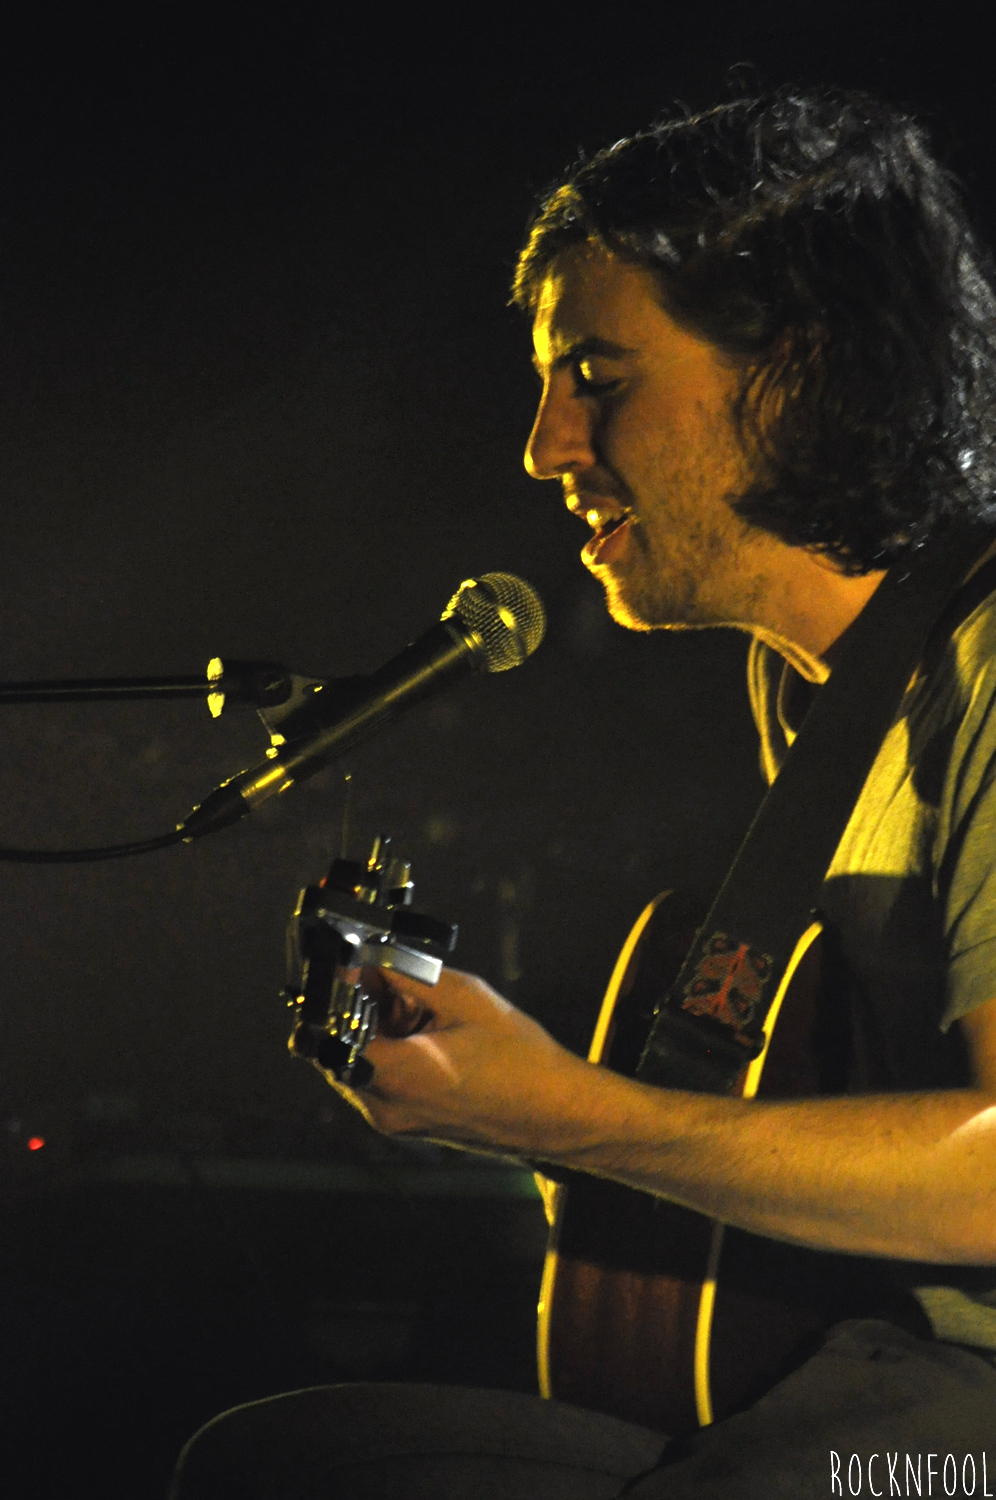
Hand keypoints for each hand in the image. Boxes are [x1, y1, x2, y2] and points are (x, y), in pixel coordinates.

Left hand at [335, 964, 593, 1154]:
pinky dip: (389, 1045)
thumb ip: (406, 974)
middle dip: (354, 1002)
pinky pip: (378, 1076)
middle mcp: (383, 1106)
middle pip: (336, 1044)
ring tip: (415, 998)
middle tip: (383, 969)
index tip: (347, 960)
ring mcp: (394, 1119)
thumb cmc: (522, 1059)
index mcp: (394, 1076)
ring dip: (373, 1023)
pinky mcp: (407, 1122)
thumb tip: (369, 955)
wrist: (559, 1115)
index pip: (327, 1029)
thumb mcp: (464, 998)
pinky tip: (425, 1024)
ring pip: (356, 1059)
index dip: (331, 990)